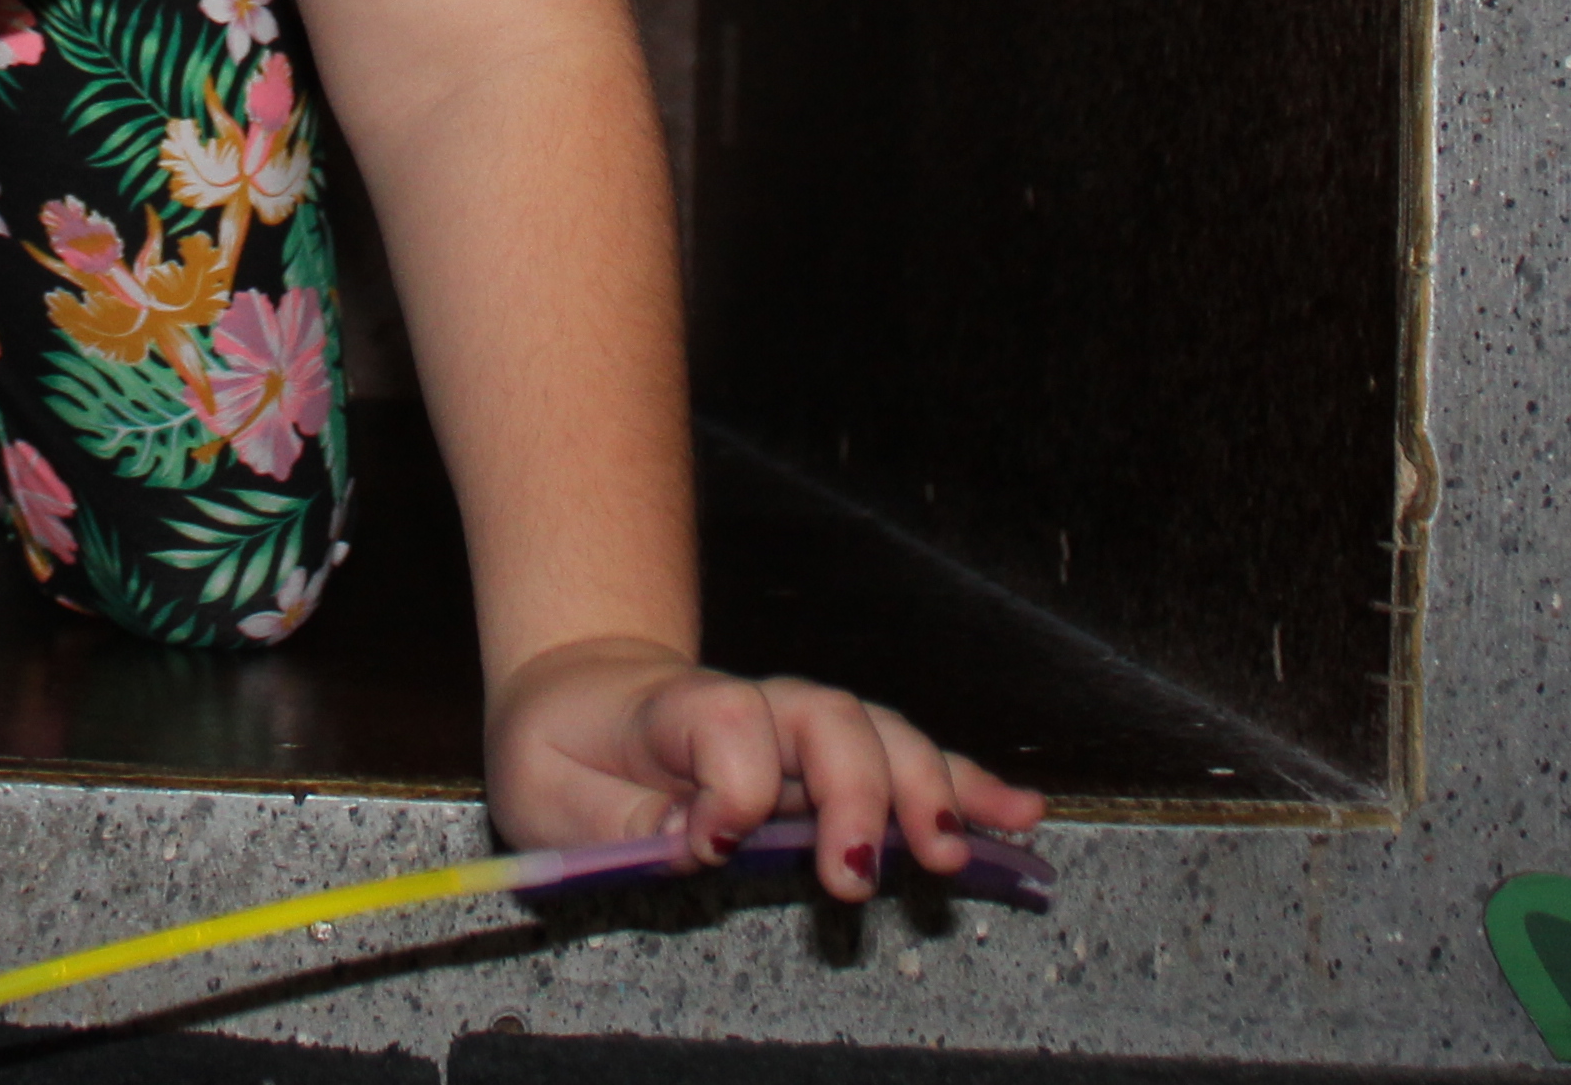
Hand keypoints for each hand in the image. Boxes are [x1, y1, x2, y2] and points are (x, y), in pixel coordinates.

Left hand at [484, 634, 1044, 901]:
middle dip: (855, 794)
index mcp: (674, 707)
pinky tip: (1017, 814)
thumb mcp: (553, 794)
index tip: (714, 842)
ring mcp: (799, 729)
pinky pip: (906, 762)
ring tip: (953, 850)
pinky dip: (965, 785)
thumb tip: (709, 843)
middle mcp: (754, 707)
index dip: (732, 781)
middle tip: (857, 875)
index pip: (727, 718)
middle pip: (827, 718)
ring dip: (925, 789)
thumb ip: (628, 823)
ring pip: (879, 735)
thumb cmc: (563, 752)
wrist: (578, 696)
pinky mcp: (831, 759)